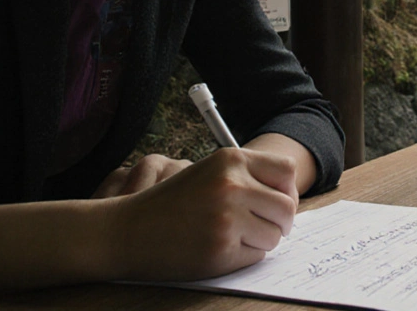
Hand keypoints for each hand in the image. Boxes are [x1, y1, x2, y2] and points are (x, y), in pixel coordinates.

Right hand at [101, 147, 299, 280]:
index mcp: (230, 160)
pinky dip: (244, 256)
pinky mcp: (221, 248)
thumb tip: (289, 198)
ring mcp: (227, 217)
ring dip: (261, 240)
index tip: (276, 202)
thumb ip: (246, 177)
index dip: (287, 190)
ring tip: (234, 237)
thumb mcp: (207, 173)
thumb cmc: (170, 203)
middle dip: (280, 222)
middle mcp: (231, 184)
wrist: (126, 231)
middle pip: (287, 207)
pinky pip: (256, 256)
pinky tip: (219, 249)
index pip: (286, 172)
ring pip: (275, 235)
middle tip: (263, 227)